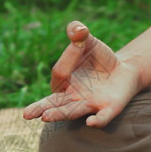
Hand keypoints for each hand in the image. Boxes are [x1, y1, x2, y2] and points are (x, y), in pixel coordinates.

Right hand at [23, 21, 141, 127]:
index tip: (80, 41)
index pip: (60, 73)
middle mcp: (72, 97)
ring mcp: (89, 105)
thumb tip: (77, 30)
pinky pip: (102, 118)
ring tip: (45, 117)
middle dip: (40, 108)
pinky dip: (97, 120)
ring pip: (72, 112)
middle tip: (26, 114)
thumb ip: (78, 33)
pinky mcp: (109, 109)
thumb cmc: (99, 59)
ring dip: (60, 115)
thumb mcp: (88, 42)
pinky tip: (91, 122)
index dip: (69, 56)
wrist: (124, 70)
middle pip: (53, 104)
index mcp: (63, 82)